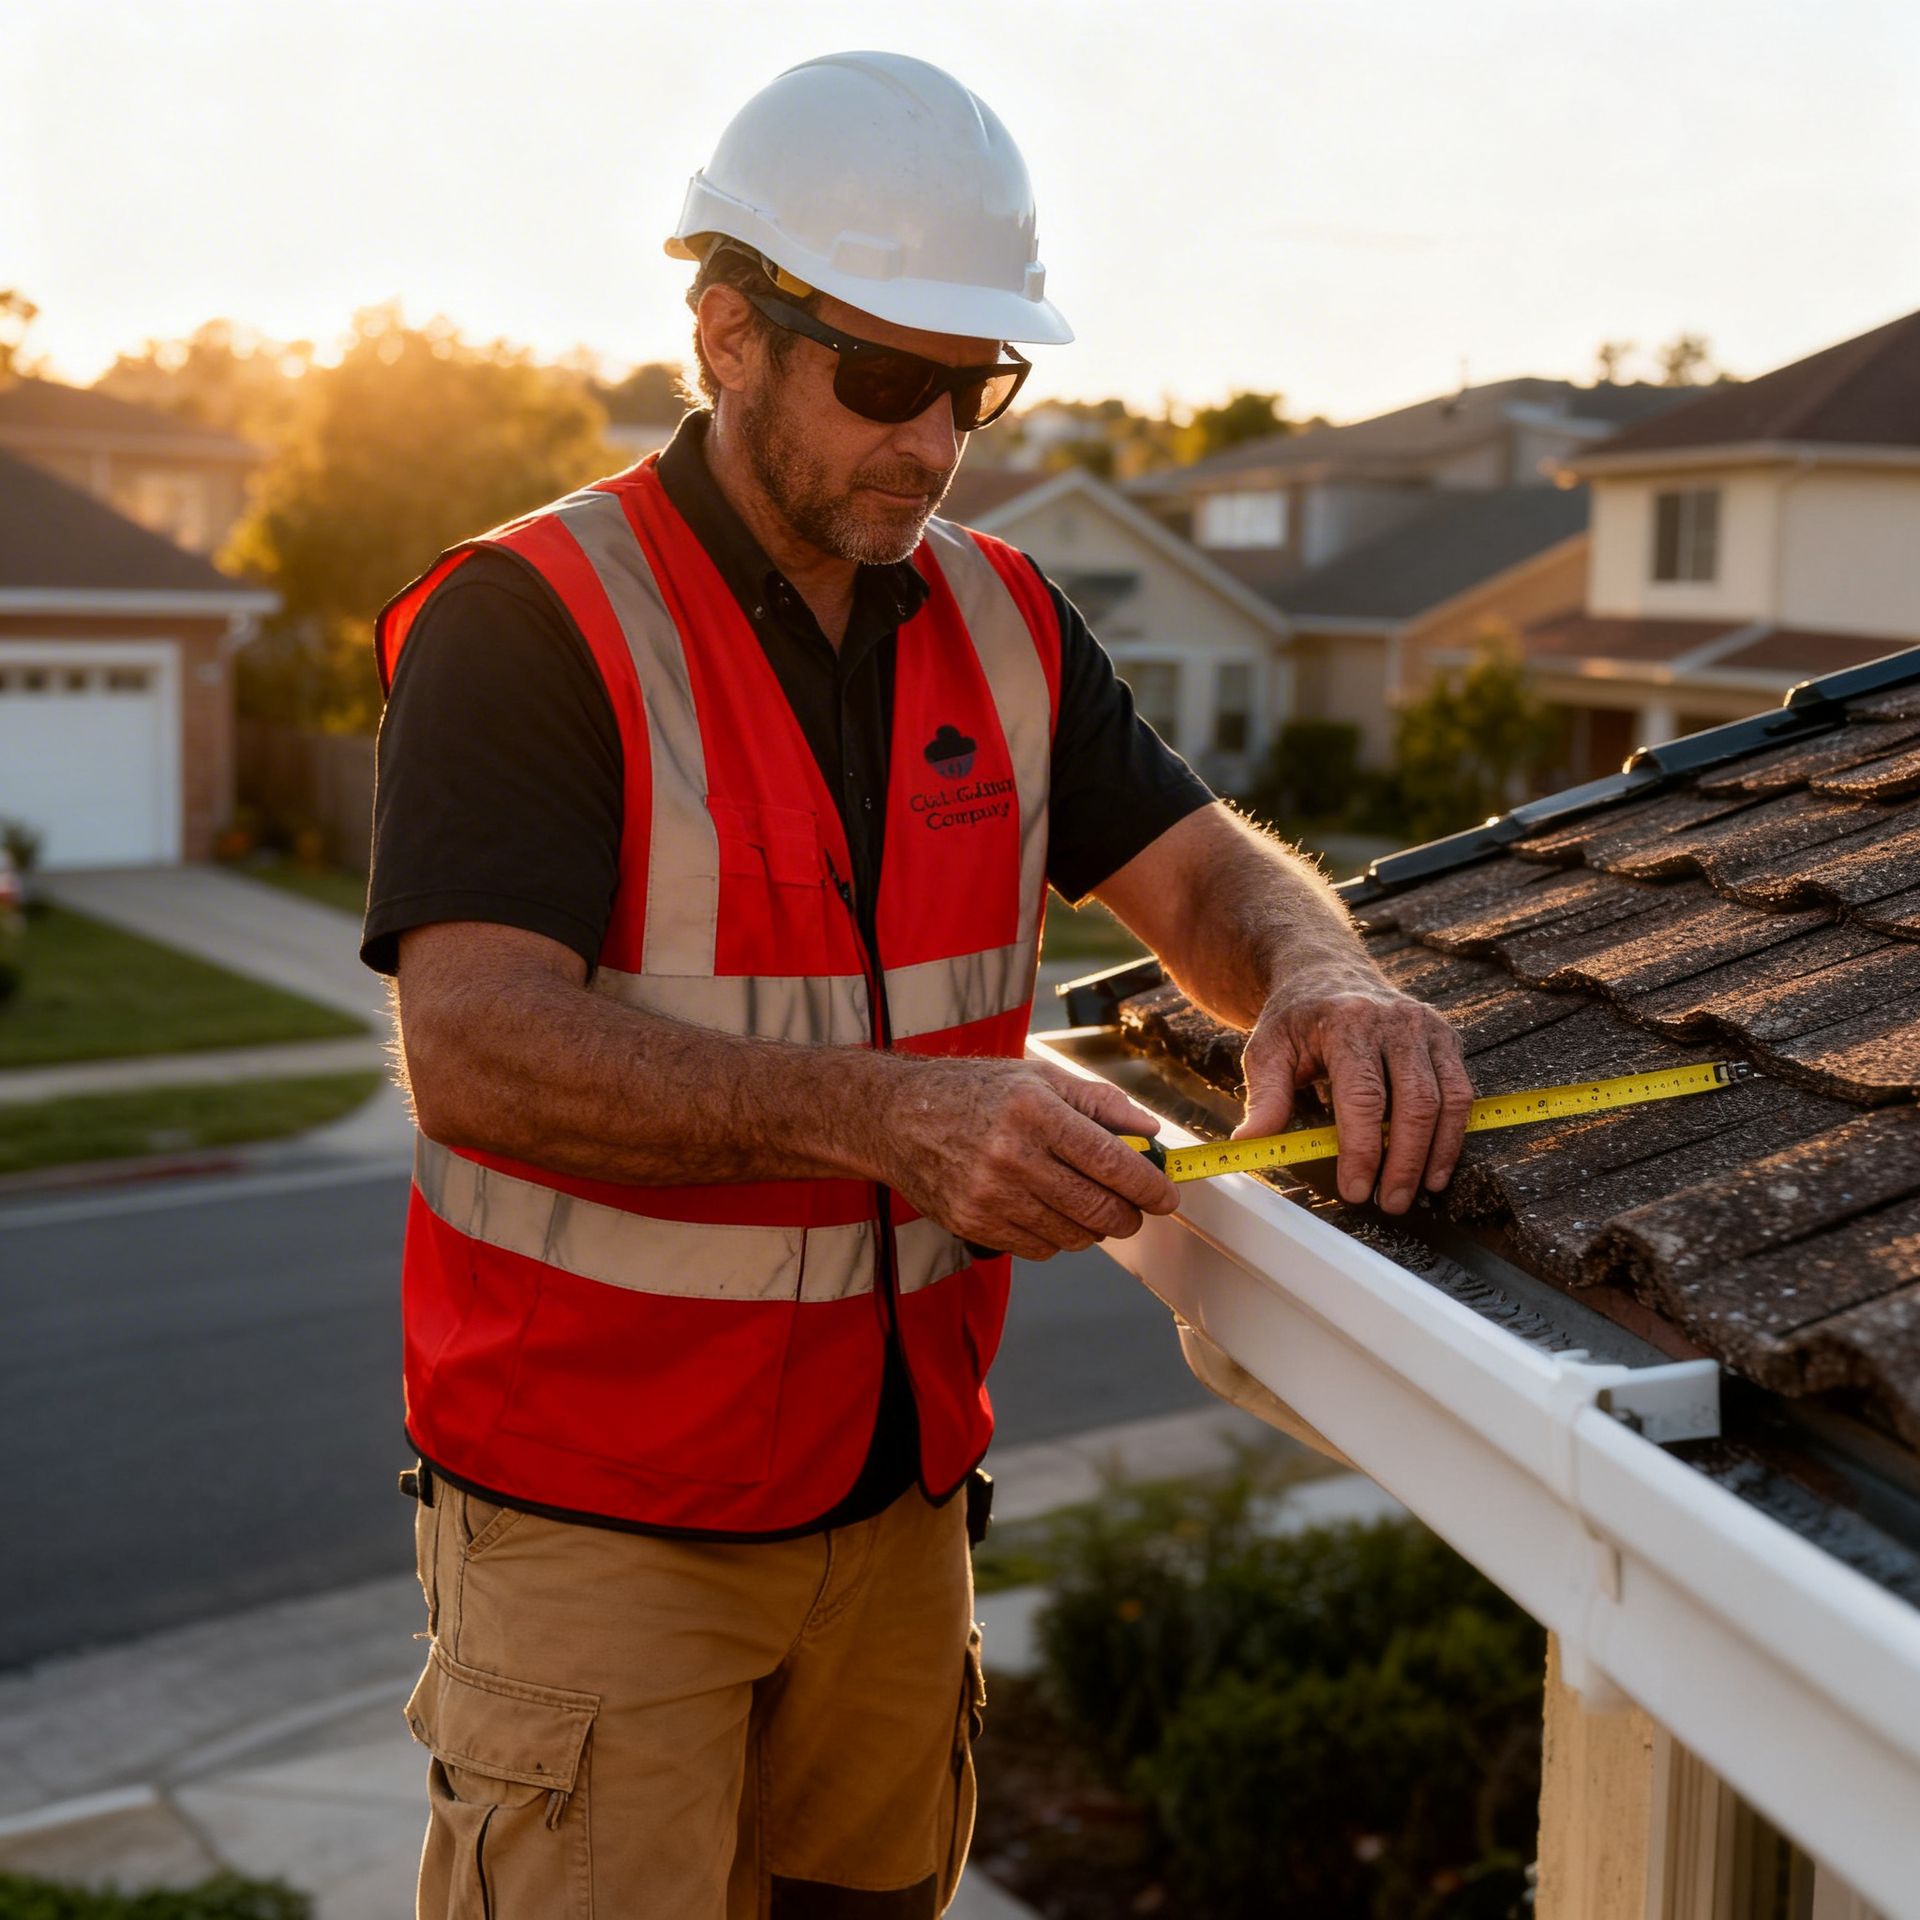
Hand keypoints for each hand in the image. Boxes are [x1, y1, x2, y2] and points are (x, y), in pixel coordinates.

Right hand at [877, 1058, 1180, 1259]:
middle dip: (1130, 1215)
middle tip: (1135, 1208)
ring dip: (1092, 1227)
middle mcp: (1012, 1155)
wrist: (897, 1116)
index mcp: (1035, 1111)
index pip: (1111, 1161)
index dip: (1149, 1186)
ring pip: (1073, 1236)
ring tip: (1083, 1202)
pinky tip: (1046, 1210)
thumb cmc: (973, 1092)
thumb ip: (1100, 1103)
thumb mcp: (1038, 1078)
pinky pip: (1040, 1249)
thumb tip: (1149, 1134)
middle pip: (1097, 1208)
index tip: (1166, 1196)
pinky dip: (1056, 1237)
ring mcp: (990, 1195)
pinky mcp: (974, 1224)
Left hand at [1233, 967, 1472, 1214]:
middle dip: (1404, 1162)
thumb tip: (1248, 1144)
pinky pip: (1461, 1093)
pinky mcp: (1447, 1038)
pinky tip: (1436, 1166)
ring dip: (1435, 1154)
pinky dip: (1453, 1135)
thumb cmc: (1297, 1017)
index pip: (1363, 1097)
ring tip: (1417, 1192)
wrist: (1326, 972)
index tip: (1355, 1190)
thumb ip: (1265, 1098)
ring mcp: (1427, 1028)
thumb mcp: (1267, 1048)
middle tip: (1390, 1204)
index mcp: (1348, 1023)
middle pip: (1413, 1103)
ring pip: (1446, 1101)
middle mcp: (1396, 1022)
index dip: (1363, 1150)